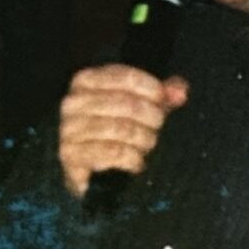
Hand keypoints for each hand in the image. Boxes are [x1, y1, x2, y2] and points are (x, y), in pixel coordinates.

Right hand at [57, 65, 188, 196]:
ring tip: (146, 146)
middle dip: (152, 118)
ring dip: (144, 140)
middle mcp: (73, 102)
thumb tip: (180, 91)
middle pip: (128, 104)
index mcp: (87, 81)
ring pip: (123, 129)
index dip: (153, 90)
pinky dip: (133, 159)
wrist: (93, 172)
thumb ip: (162, 95)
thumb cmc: (118, 132)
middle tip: (156, 129)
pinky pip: (113, 152)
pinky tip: (137, 162)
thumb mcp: (142, 107)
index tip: (163, 102)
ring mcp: (69, 128)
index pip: (126, 77)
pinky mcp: (71, 154)